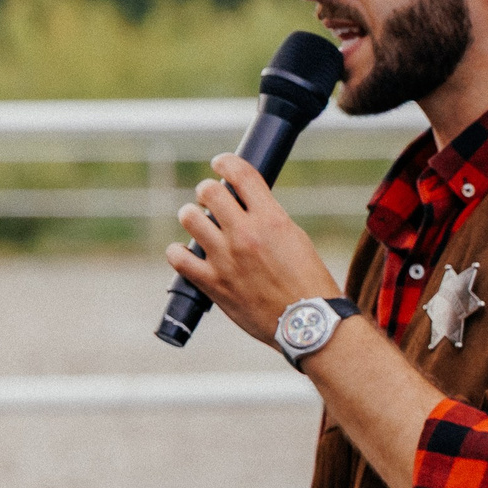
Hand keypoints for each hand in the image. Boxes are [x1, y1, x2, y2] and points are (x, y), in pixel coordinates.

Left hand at [164, 153, 342, 346]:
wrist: (308, 324)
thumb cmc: (309, 284)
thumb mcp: (296, 239)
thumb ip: (268, 220)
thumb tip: (246, 207)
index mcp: (271, 219)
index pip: (240, 173)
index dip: (225, 162)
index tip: (220, 164)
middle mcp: (245, 234)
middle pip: (209, 191)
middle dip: (208, 192)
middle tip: (212, 201)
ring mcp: (226, 259)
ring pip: (189, 217)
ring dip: (192, 216)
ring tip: (199, 224)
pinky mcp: (213, 284)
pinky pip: (178, 258)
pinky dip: (178, 252)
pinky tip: (186, 254)